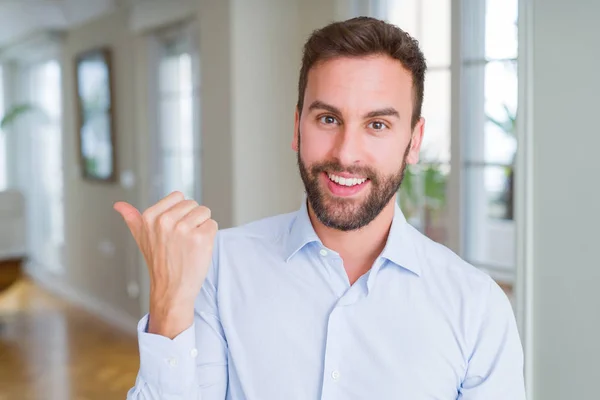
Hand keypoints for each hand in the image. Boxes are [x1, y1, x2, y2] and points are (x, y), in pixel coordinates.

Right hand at [114, 191, 217, 338]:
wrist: (171, 289)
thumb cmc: (159, 263)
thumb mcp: (140, 238)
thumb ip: (131, 218)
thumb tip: (119, 205)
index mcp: (150, 216)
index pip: (178, 196)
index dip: (180, 212)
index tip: (173, 230)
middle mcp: (165, 221)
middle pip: (193, 204)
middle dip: (191, 219)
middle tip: (182, 240)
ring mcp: (183, 229)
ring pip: (205, 212)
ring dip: (201, 227)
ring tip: (190, 244)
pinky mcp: (200, 238)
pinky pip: (212, 224)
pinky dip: (209, 236)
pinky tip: (198, 249)